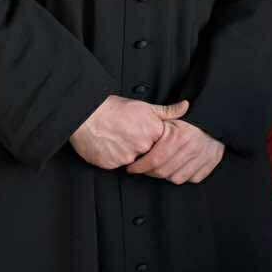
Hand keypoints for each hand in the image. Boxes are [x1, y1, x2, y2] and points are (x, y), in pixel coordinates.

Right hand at [69, 96, 188, 169]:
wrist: (85, 114)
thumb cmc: (114, 108)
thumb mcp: (144, 106)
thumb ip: (167, 111)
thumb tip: (186, 106)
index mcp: (153, 132)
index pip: (162, 144)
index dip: (153, 141)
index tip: (143, 135)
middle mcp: (142, 146)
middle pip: (148, 154)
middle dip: (140, 148)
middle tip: (127, 136)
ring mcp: (126, 157)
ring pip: (132, 161)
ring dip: (126, 153)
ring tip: (116, 139)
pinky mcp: (111, 164)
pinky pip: (116, 165)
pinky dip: (113, 158)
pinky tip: (108, 145)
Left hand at [125, 119, 225, 183]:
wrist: (219, 121)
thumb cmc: (192, 120)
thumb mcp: (174, 117)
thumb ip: (162, 117)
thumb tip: (147, 118)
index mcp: (179, 137)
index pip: (154, 160)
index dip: (139, 167)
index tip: (131, 168)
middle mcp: (191, 148)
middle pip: (163, 172)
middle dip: (149, 173)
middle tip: (143, 169)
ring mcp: (202, 157)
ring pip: (176, 178)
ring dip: (166, 175)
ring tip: (160, 169)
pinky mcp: (211, 163)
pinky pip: (192, 178)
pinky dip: (184, 175)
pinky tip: (177, 168)